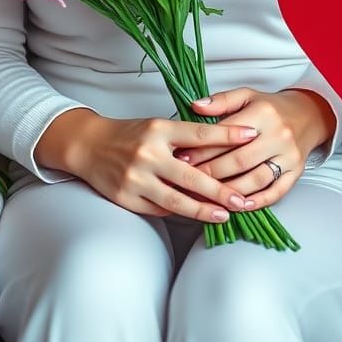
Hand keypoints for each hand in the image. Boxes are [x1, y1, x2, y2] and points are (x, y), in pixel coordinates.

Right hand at [59, 111, 260, 224]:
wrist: (89, 146)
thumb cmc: (130, 134)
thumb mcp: (157, 125)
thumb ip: (184, 137)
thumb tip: (220, 149)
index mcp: (158, 129)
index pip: (200, 133)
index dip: (228, 135)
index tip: (252, 136)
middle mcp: (148, 153)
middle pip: (192, 176)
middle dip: (221, 190)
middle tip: (242, 200)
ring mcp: (136, 178)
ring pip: (177, 200)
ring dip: (203, 210)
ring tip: (224, 215)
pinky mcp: (127, 198)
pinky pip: (160, 209)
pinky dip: (178, 212)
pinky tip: (195, 215)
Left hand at [176, 88, 332, 210]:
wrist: (308, 114)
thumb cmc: (271, 107)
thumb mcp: (246, 95)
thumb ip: (221, 101)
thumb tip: (196, 106)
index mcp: (263, 113)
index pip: (227, 134)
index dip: (203, 147)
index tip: (183, 157)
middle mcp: (278, 135)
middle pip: (240, 160)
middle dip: (212, 172)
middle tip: (189, 180)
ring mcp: (289, 155)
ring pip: (256, 179)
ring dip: (230, 191)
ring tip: (209, 197)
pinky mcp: (297, 172)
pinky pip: (277, 191)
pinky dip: (258, 201)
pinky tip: (240, 206)